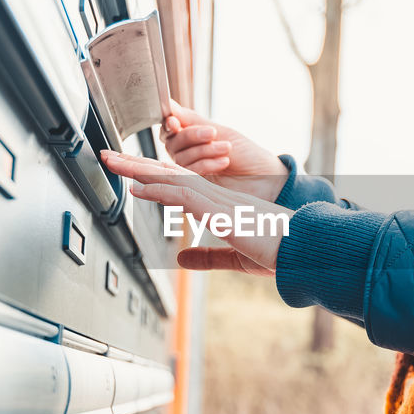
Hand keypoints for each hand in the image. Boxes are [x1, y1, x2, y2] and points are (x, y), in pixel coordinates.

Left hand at [99, 148, 288, 275]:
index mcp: (220, 205)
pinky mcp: (222, 212)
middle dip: (136, 165)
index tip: (128, 173)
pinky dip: (159, 190)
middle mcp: (217, 196)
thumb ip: (206, 256)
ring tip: (112, 161)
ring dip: (138, 170)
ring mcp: (219, 200)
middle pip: (169, 174)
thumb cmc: (280, 251)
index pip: (179, 184)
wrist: (305, 250)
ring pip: (172, 178)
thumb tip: (180, 258)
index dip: (151, 177)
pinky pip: (184, 196)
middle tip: (108, 155)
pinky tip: (138, 187)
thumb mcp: (234, 258)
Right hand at [159, 99, 288, 201]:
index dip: (169, 124)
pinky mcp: (196, 187)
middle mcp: (188, 155)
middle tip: (213, 133)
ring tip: (226, 149)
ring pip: (181, 158)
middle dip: (192, 135)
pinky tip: (224, 162)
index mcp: (192, 139)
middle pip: (172, 142)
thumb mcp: (221, 131)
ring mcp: (190, 172)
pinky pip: (189, 173)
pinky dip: (206, 164)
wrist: (265, 177)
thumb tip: (170, 105)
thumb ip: (193, 120)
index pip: (169, 130)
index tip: (175, 122)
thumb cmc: (246, 154)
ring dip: (205, 150)